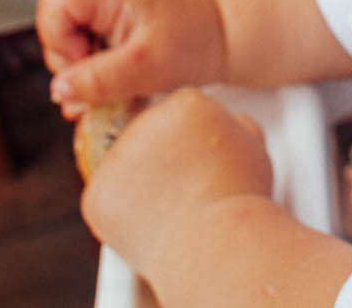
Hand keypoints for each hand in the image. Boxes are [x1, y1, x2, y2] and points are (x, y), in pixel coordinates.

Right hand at [37, 0, 224, 115]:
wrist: (223, 39)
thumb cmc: (194, 42)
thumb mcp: (145, 67)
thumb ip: (100, 78)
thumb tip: (60, 89)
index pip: (55, 2)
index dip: (58, 37)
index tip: (85, 60)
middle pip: (56, 24)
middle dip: (69, 61)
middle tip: (98, 80)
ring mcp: (109, 11)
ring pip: (69, 41)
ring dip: (83, 71)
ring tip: (112, 85)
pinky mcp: (115, 28)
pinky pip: (88, 48)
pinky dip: (96, 71)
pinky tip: (116, 85)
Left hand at [80, 90, 273, 268]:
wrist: (213, 244)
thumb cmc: (238, 199)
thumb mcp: (254, 148)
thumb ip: (237, 125)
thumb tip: (232, 124)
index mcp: (186, 105)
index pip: (182, 110)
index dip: (194, 140)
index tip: (204, 164)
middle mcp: (146, 122)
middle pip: (151, 134)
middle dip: (164, 158)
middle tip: (189, 189)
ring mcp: (116, 159)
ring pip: (126, 165)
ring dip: (142, 184)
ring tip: (174, 210)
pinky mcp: (96, 194)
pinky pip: (106, 198)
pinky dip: (122, 214)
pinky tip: (151, 222)